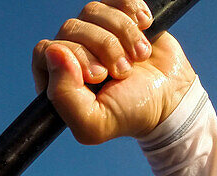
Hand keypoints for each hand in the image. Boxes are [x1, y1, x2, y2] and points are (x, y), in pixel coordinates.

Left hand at [31, 0, 195, 143]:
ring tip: (138, 57)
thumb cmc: (130, 113)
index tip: (99, 76)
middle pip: (70, 28)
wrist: (170, 98)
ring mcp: (94, 32)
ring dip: (122, 34)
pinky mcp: (117, 15)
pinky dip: (133, 12)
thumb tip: (53, 51)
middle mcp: (72, 53)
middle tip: (122, 73)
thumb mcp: (93, 123)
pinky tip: (145, 29)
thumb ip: (63, 96)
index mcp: (58, 81)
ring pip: (93, 11)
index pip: (47, 51)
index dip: (74, 58)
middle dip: (103, 48)